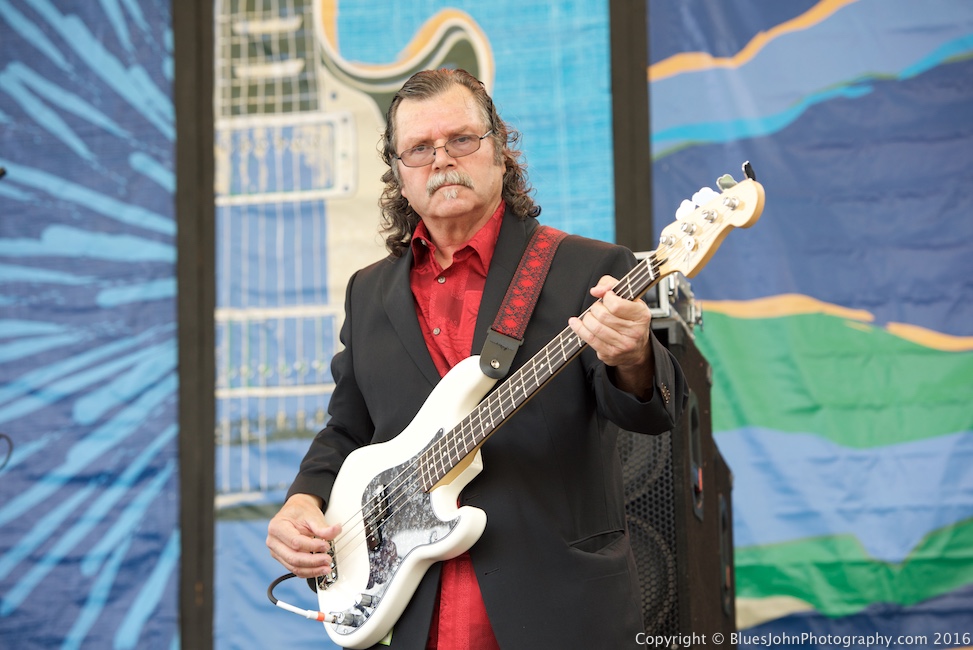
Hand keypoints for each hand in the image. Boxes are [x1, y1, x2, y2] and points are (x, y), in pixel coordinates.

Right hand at [266, 493, 341, 577]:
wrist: (296, 511)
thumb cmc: (301, 512)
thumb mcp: (312, 515)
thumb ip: (323, 527)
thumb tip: (336, 530)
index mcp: (277, 527)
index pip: (295, 542)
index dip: (312, 546)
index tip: (326, 546)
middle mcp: (273, 541)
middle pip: (293, 558)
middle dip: (312, 562)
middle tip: (327, 559)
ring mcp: (276, 552)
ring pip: (293, 567)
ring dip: (312, 570)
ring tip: (326, 568)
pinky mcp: (283, 558)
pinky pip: (294, 569)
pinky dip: (308, 571)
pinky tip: (319, 570)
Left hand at [568, 275, 654, 396]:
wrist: (637, 349)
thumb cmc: (630, 320)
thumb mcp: (628, 299)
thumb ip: (611, 285)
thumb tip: (596, 290)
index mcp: (641, 315)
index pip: (616, 305)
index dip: (606, 297)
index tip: (606, 296)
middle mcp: (634, 332)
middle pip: (603, 316)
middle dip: (595, 308)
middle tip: (597, 308)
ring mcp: (623, 345)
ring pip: (595, 328)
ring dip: (587, 318)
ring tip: (589, 316)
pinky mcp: (610, 354)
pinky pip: (589, 339)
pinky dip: (579, 329)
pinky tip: (576, 323)